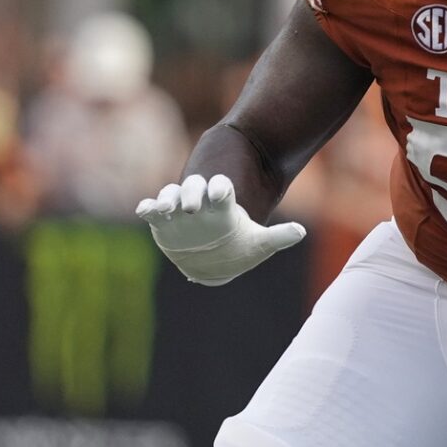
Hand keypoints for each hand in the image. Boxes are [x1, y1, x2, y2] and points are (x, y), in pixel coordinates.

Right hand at [137, 173, 305, 285]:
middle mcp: (199, 203)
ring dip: (167, 199)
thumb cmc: (237, 246)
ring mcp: (179, 211)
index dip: (220, 187)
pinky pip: (153, 211)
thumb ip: (278, 237)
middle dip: (192, 193)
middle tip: (192, 206)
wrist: (214, 259)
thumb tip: (301, 232)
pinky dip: (148, 208)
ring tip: (167, 208)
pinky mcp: (163, 222)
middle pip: (193, 187)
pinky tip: (146, 211)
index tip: (221, 192)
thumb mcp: (258, 243)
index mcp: (222, 204)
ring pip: (171, 195)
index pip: (221, 188)